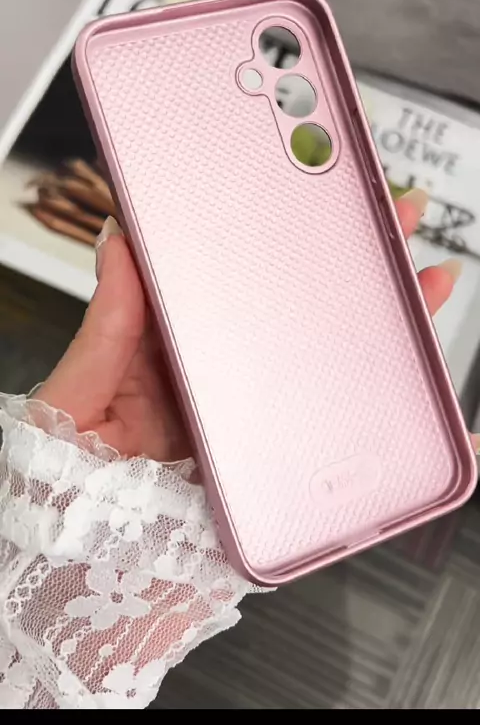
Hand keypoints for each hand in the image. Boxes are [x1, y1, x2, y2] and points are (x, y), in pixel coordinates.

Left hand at [38, 191, 475, 459]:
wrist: (78, 582)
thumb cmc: (62, 490)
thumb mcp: (75, 400)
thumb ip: (105, 329)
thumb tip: (118, 241)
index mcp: (171, 358)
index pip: (231, 286)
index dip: (274, 241)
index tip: (308, 196)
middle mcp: (220, 390)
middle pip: (295, 321)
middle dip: (348, 270)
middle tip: (388, 220)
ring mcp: (253, 434)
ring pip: (328, 374)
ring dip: (381, 332)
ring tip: (421, 288)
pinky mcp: (274, 482)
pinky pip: (336, 451)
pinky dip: (388, 428)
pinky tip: (431, 408)